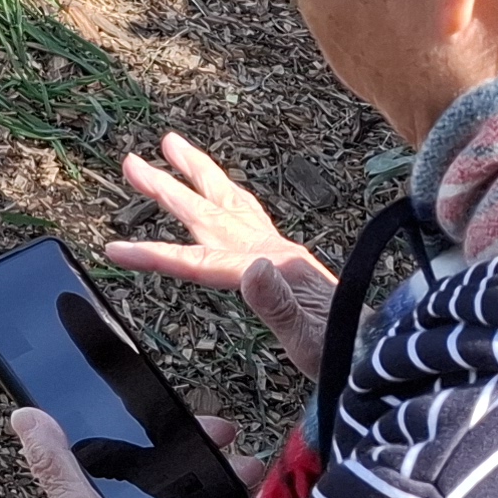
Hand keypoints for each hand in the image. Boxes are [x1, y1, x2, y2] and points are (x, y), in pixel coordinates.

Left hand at [9, 406, 261, 497]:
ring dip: (218, 467)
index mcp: (94, 492)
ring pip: (191, 480)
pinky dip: (224, 497)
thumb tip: (24, 416)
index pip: (126, 440)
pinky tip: (242, 493)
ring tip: (244, 465)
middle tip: (224, 433)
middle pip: (166, 457)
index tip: (176, 407)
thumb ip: (54, 464)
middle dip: (196, 440)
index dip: (152, 420)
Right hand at [104, 133, 339, 379]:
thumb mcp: (312, 342)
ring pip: (229, 202)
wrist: (381, 352)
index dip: (155, 255)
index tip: (115, 250)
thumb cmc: (347, 354)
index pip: (201, 262)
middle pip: (210, 214)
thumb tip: (250, 268)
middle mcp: (274, 250)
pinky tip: (220, 190)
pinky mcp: (287, 258)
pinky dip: (227, 193)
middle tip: (130, 161)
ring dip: (197, 173)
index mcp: (273, 269)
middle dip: (168, 188)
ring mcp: (280, 251)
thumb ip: (280, 305)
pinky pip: (248, 214)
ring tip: (169, 143)